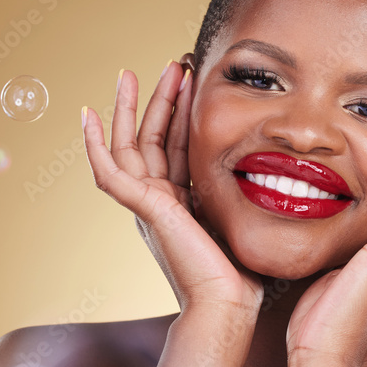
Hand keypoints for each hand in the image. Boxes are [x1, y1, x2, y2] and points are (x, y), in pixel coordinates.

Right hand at [82, 59, 264, 313]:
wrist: (229, 302)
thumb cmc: (243, 271)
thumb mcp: (243, 215)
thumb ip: (243, 191)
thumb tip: (279, 167)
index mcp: (181, 202)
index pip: (176, 145)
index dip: (182, 111)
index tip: (194, 79)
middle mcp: (159, 201)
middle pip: (151, 137)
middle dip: (160, 99)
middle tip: (172, 64)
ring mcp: (147, 205)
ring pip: (128, 146)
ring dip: (130, 108)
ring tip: (132, 72)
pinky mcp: (141, 209)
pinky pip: (108, 172)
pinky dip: (93, 144)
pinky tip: (86, 115)